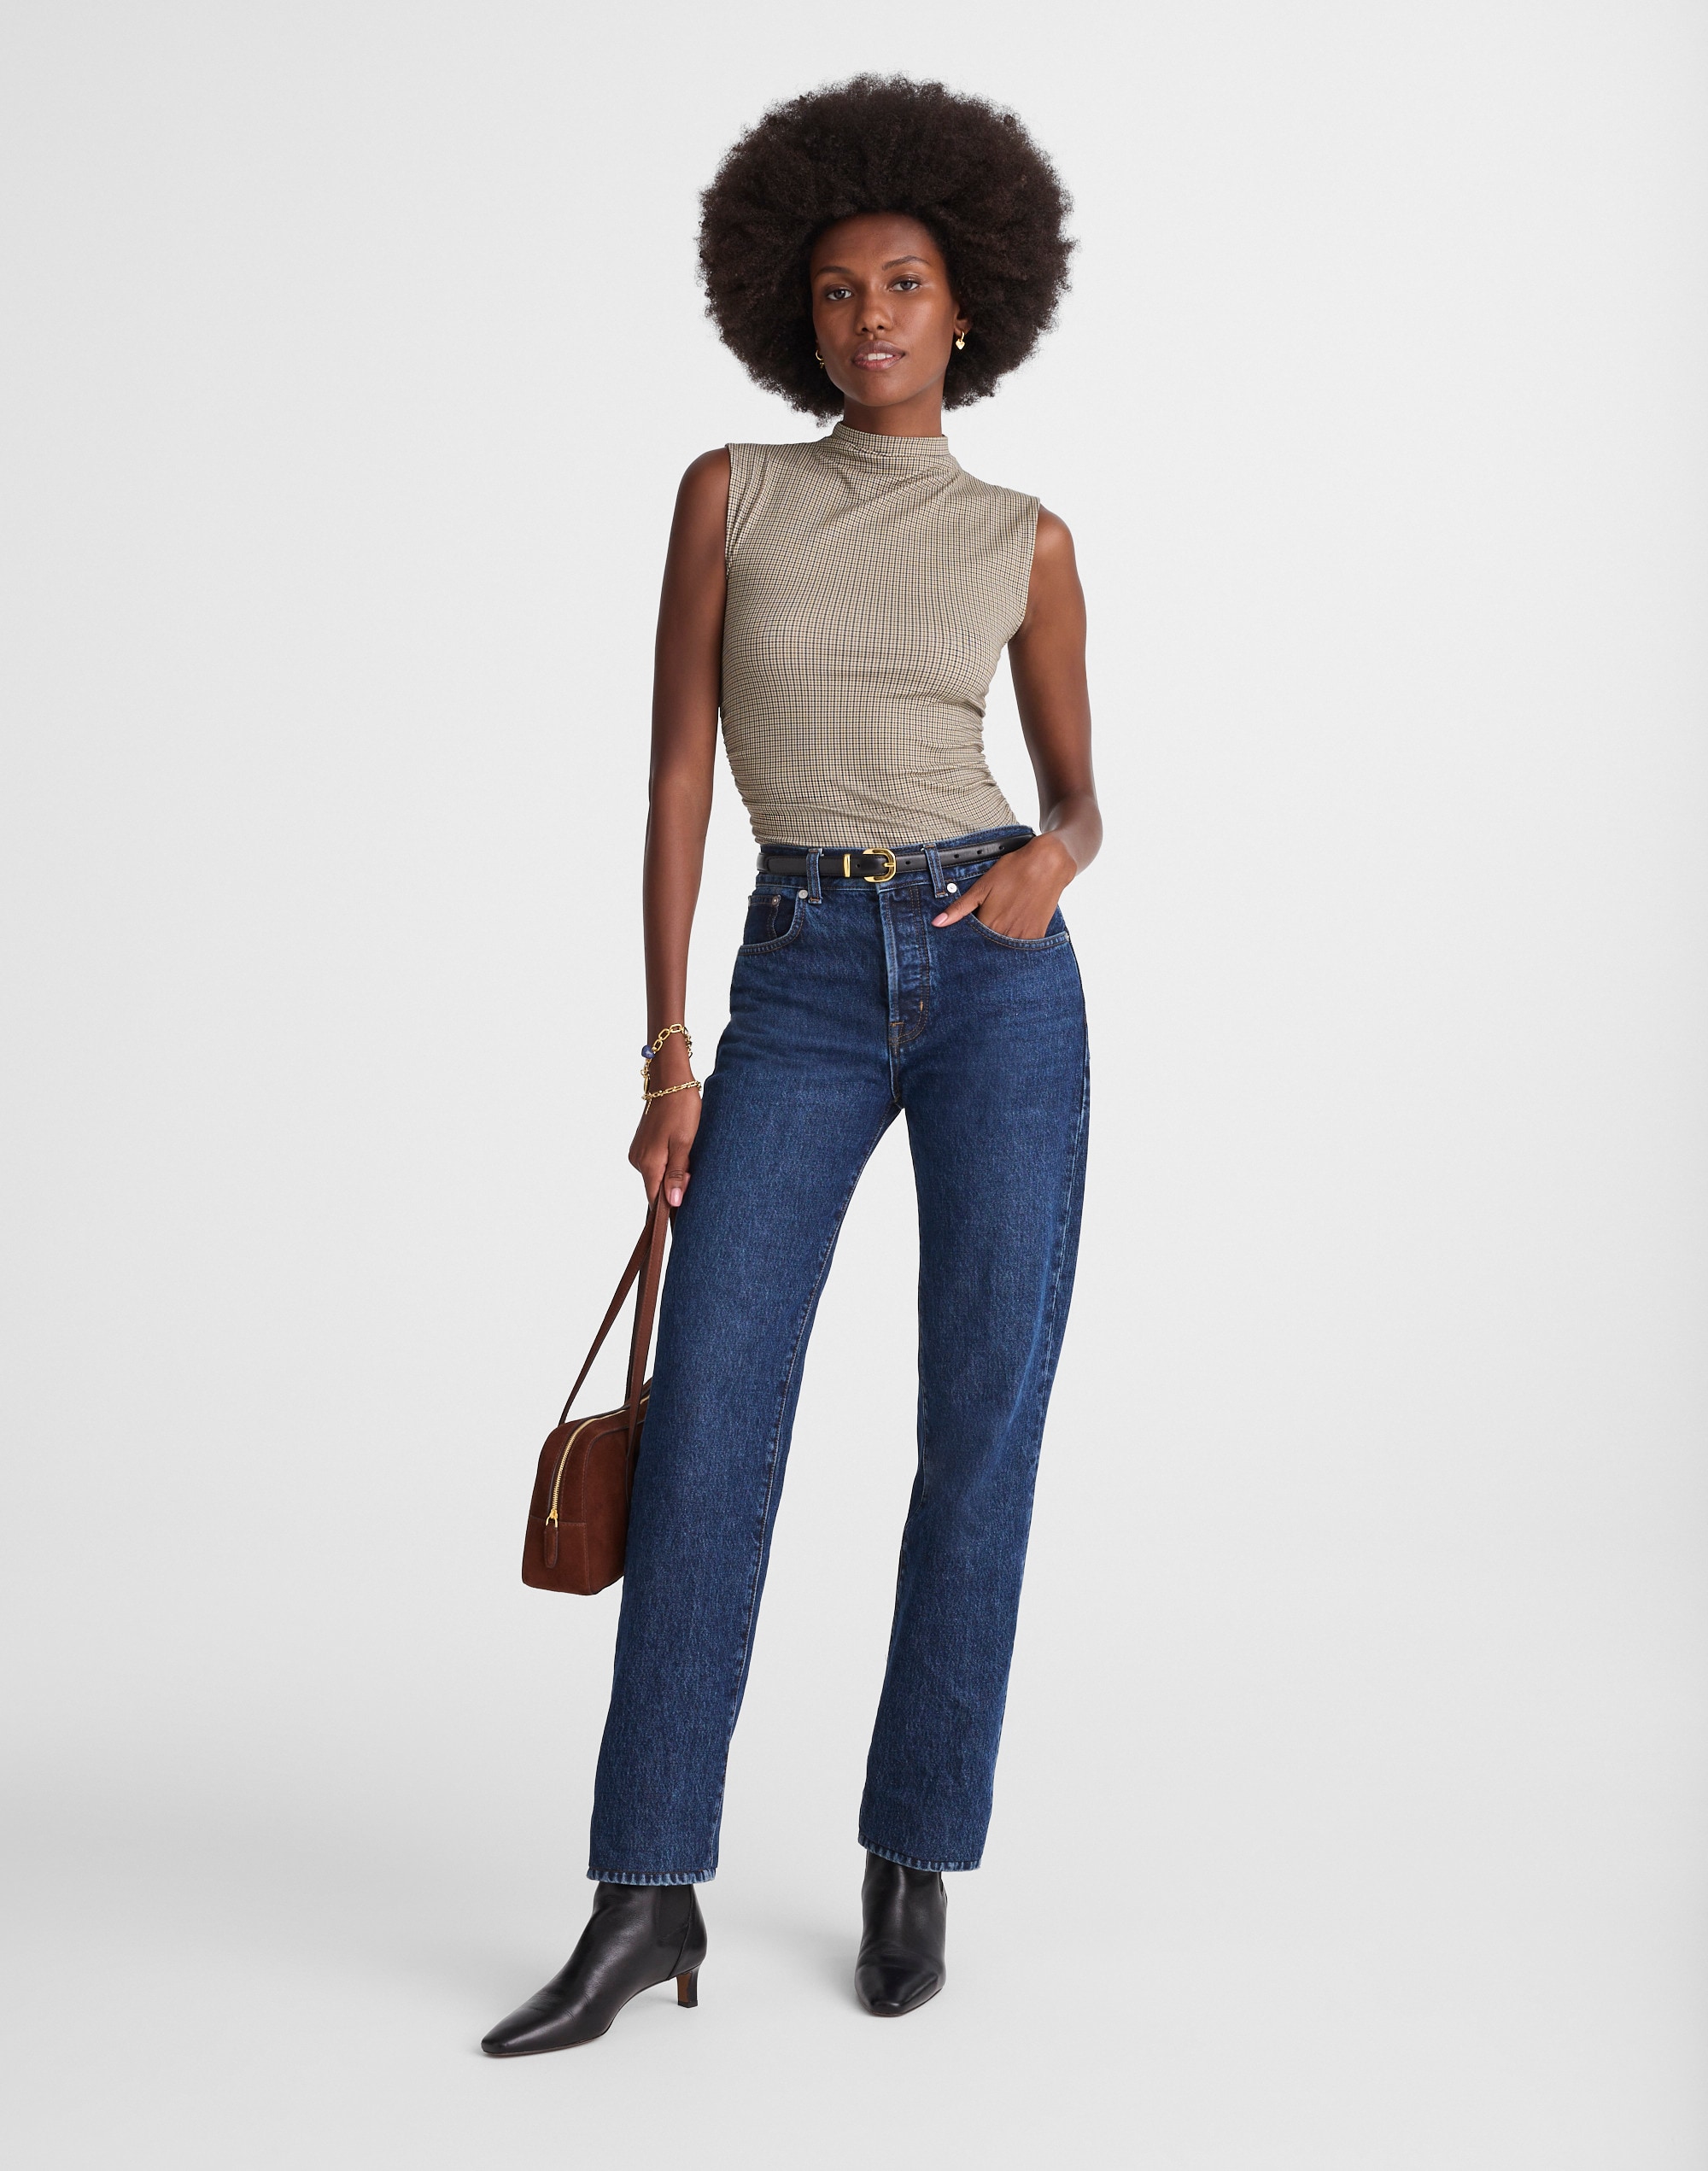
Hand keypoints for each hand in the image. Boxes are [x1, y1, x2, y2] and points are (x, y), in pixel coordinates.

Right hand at [628, 1037, 699, 1205]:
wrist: (670, 1081)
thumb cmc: (681, 1109)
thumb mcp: (684, 1144)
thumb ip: (676, 1175)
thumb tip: (672, 1203)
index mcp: (648, 1164)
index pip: (655, 1199)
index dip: (672, 1204)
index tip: (688, 1198)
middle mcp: (638, 1160)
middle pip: (656, 1187)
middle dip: (675, 1185)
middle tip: (692, 1167)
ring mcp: (638, 1152)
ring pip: (657, 1175)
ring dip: (672, 1172)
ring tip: (686, 1154)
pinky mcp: (641, 1144)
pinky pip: (655, 1163)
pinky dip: (667, 1162)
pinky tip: (679, 1149)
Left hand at [930, 833, 1075, 939]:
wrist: (1047, 864)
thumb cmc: (1013, 871)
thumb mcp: (982, 887)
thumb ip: (959, 908)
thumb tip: (937, 923)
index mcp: (988, 924)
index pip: (971, 940)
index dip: (969, 935)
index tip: (972, 928)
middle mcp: (1005, 935)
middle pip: (988, 946)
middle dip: (984, 940)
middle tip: (991, 920)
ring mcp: (1023, 937)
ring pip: (1004, 949)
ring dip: (1000, 942)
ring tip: (1003, 921)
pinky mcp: (1037, 935)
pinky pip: (1022, 948)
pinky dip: (1016, 942)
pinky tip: (1015, 925)